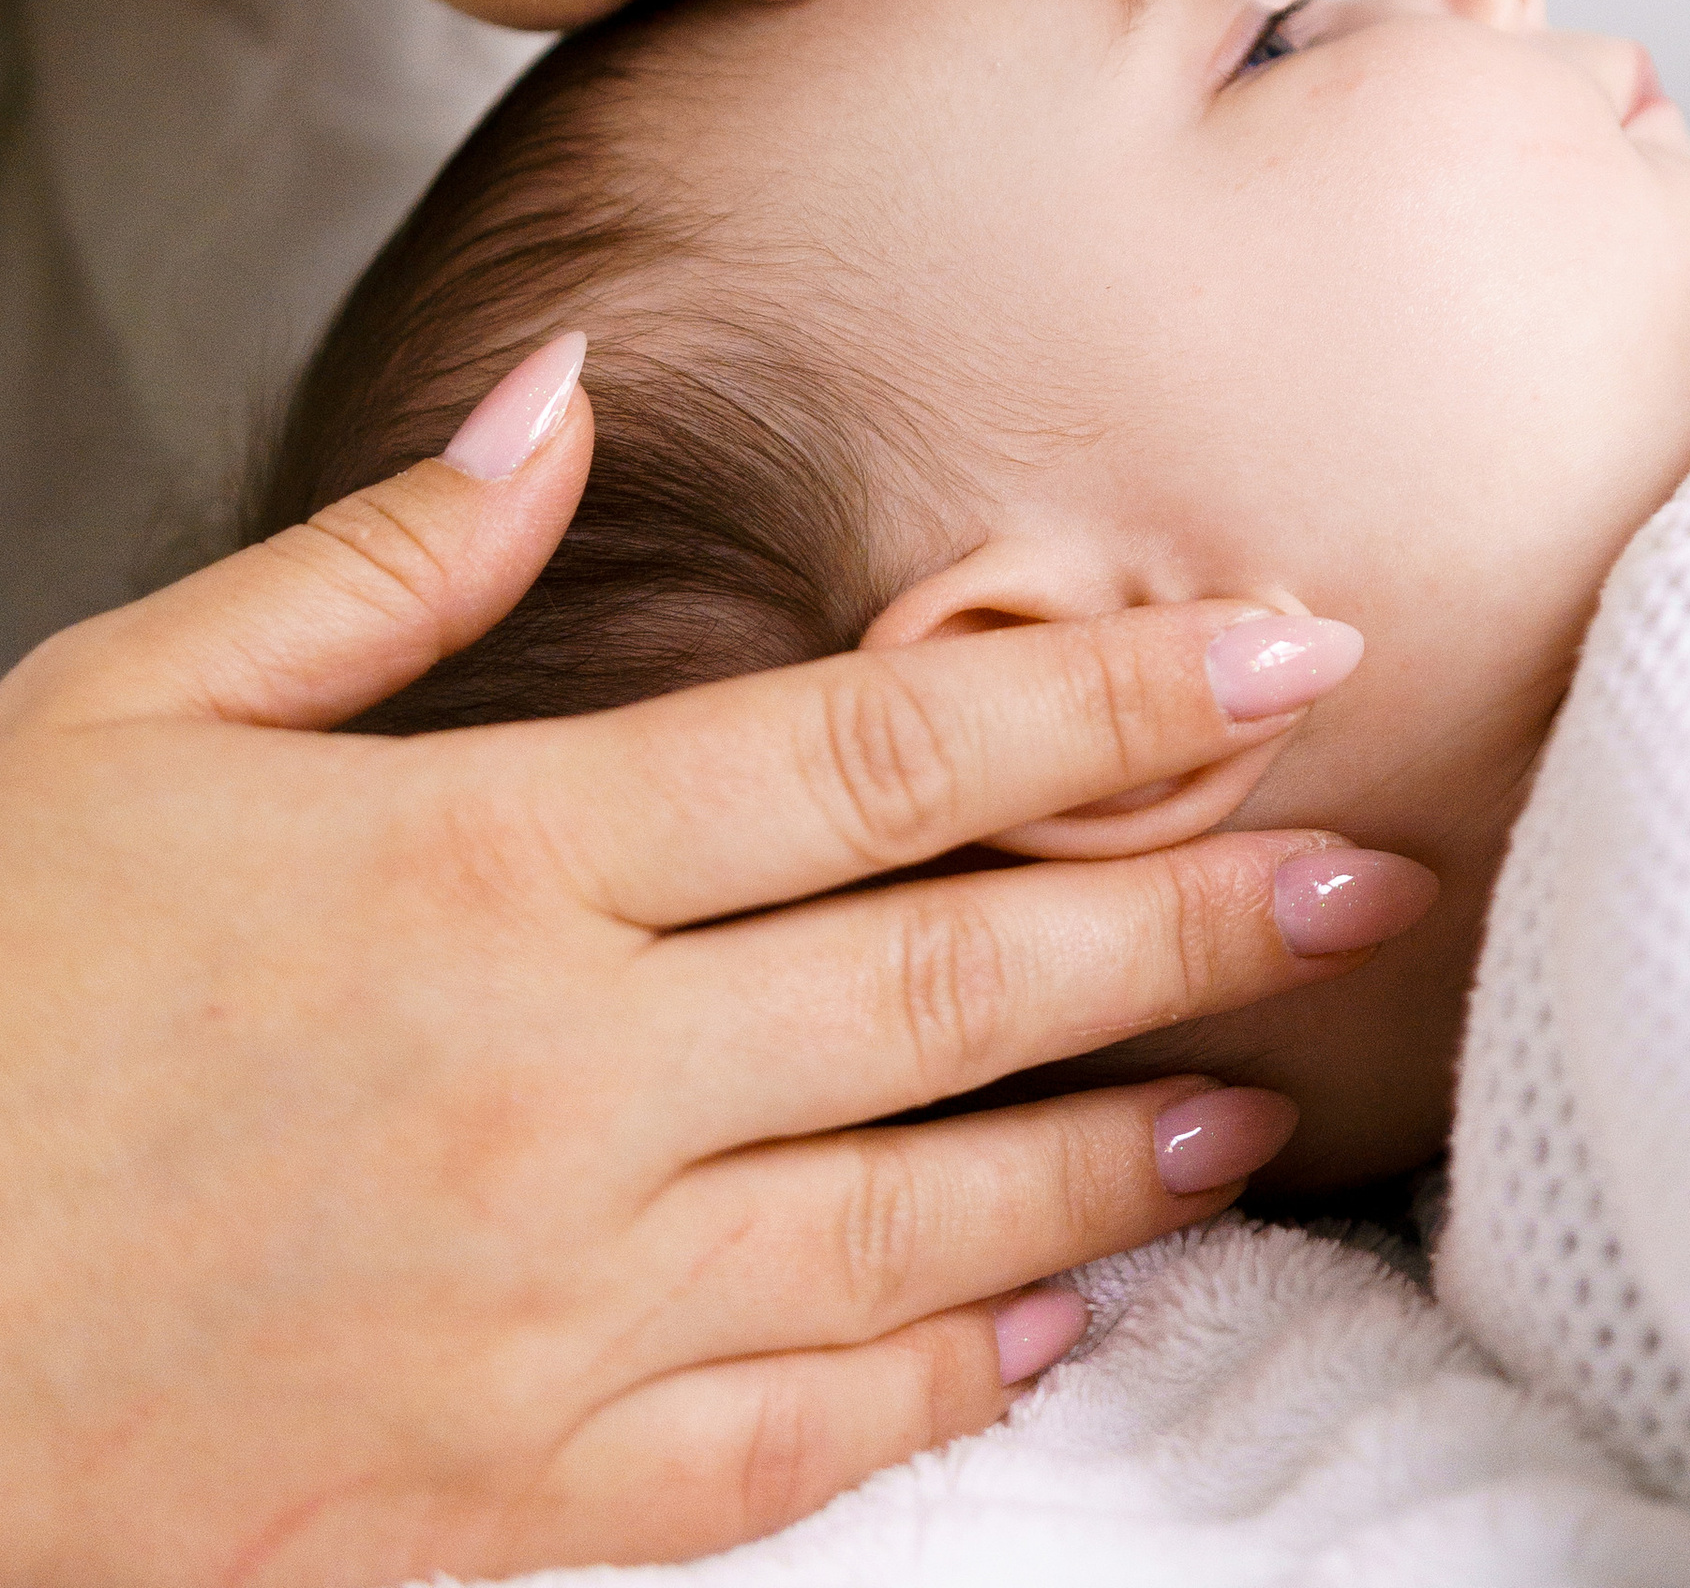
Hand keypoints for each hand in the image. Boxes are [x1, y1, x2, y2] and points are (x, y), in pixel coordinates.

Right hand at [0, 350, 1426, 1586]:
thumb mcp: (126, 709)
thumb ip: (380, 566)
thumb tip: (562, 401)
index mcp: (482, 859)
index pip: (875, 753)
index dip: (1107, 697)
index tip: (1288, 651)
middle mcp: (551, 1078)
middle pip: (947, 980)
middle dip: (1188, 921)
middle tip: (1373, 878)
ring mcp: (536, 1301)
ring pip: (909, 1226)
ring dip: (1115, 1158)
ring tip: (1274, 1103)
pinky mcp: (487, 1491)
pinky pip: (775, 1446)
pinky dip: (938, 1387)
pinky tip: (1061, 1330)